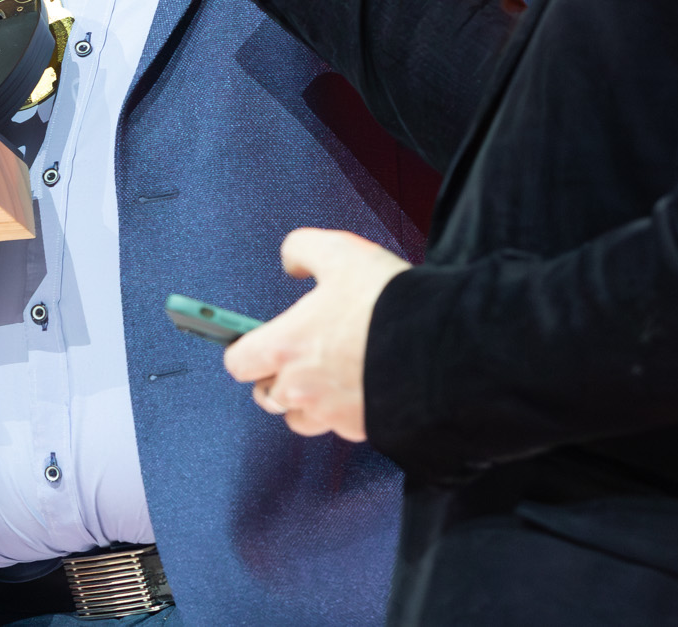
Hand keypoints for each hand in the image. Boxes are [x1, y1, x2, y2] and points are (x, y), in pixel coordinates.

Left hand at [221, 227, 410, 441]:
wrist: (440, 347)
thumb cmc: (386, 303)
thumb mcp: (340, 251)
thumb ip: (302, 249)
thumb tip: (291, 260)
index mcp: (285, 346)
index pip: (238, 363)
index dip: (243, 350)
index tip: (252, 340)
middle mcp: (301, 387)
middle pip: (266, 396)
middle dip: (274, 378)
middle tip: (297, 355)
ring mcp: (331, 413)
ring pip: (299, 419)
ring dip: (305, 402)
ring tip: (326, 375)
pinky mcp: (361, 428)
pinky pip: (340, 426)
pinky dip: (344, 410)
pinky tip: (362, 384)